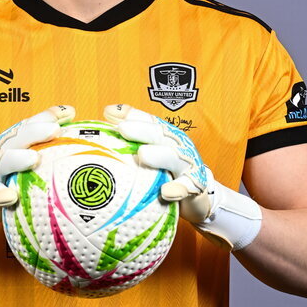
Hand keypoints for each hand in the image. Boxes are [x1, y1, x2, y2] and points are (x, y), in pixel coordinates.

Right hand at [0, 104, 75, 223]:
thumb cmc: (15, 172)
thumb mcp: (30, 152)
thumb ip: (48, 135)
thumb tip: (71, 111)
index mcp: (16, 138)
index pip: (33, 123)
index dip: (48, 117)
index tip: (68, 113)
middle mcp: (3, 148)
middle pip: (19, 136)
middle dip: (36, 132)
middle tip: (55, 130)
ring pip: (4, 161)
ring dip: (18, 159)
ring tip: (34, 159)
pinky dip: (0, 194)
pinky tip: (10, 197)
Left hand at [103, 104, 260, 250]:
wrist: (198, 195)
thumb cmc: (167, 172)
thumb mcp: (150, 151)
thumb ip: (132, 132)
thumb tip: (109, 110)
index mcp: (165, 136)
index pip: (148, 121)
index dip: (132, 116)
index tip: (111, 114)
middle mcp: (177, 146)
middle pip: (161, 134)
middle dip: (142, 130)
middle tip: (123, 129)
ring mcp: (187, 165)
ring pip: (174, 157)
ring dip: (159, 155)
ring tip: (143, 155)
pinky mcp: (195, 186)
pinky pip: (186, 188)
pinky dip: (177, 189)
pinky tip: (166, 192)